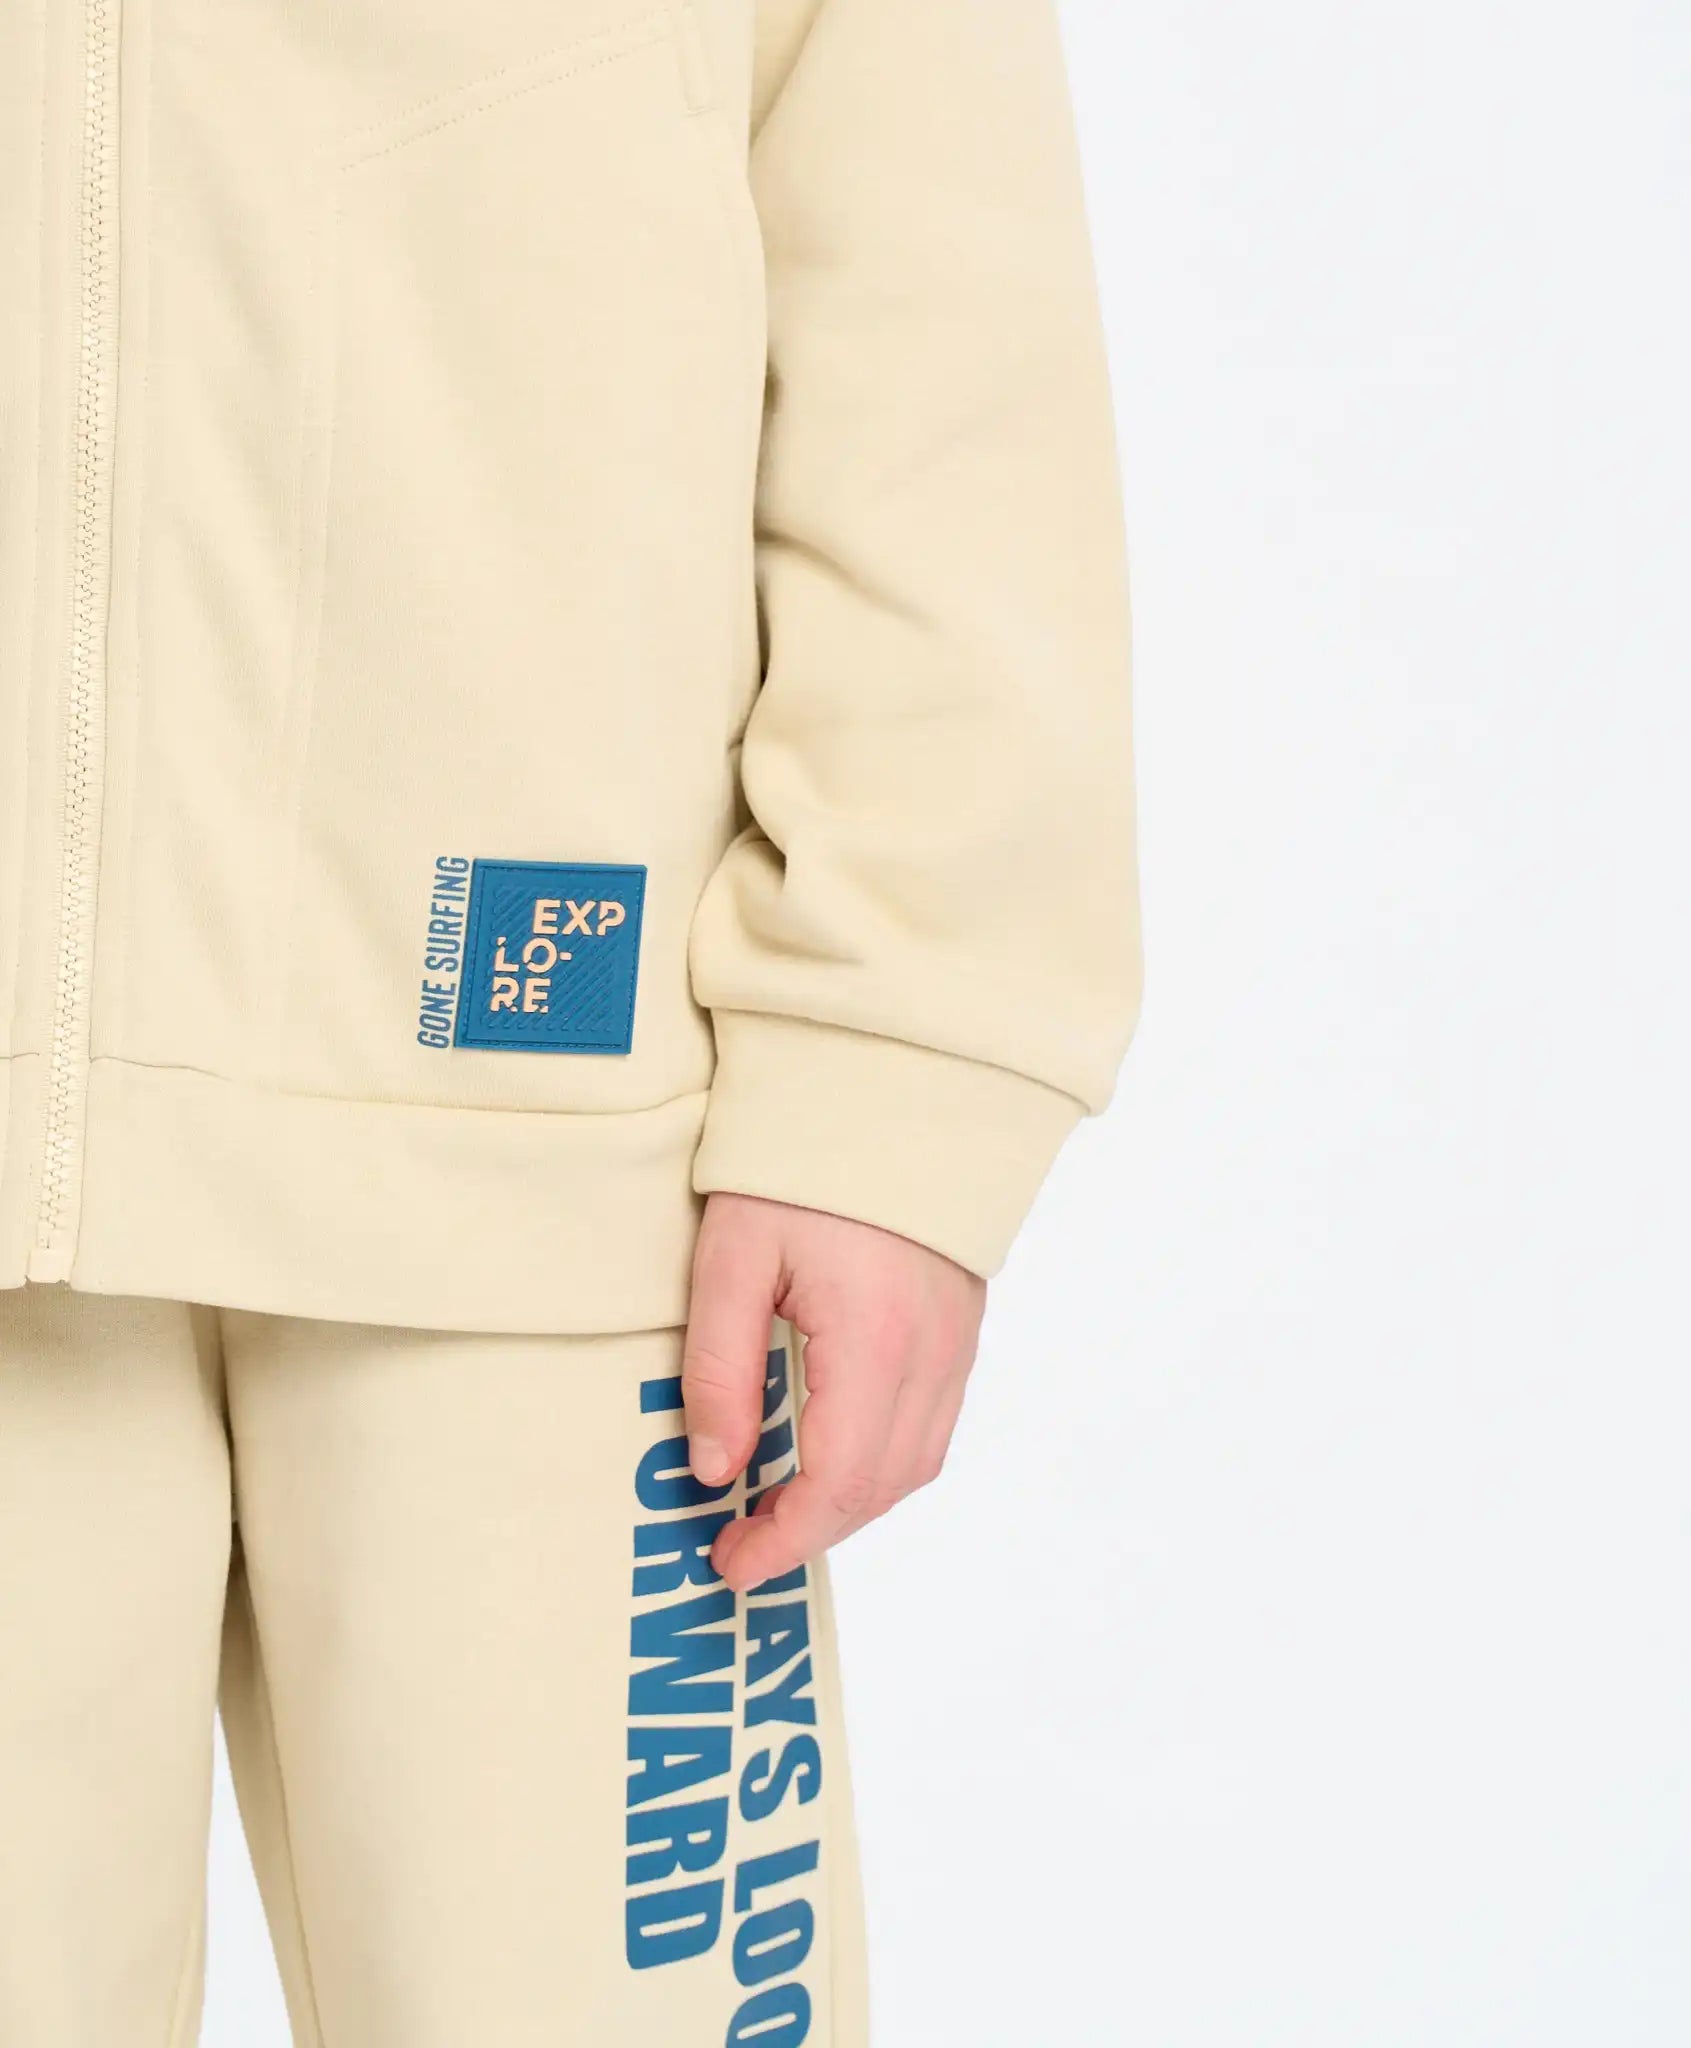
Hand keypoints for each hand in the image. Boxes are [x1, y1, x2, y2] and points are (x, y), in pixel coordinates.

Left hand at [683, 1192, 987, 1592]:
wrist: (888, 1085)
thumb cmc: (801, 1161)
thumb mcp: (732, 1258)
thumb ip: (720, 1369)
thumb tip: (715, 1470)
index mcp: (876, 1340)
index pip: (839, 1483)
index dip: (784, 1541)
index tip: (730, 1562)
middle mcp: (933, 1352)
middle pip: (883, 1487)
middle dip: (813, 1531)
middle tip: (742, 1544)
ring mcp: (958, 1339)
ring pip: (917, 1462)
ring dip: (852, 1501)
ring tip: (780, 1506)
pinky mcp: (962, 1323)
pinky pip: (933, 1421)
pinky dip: (884, 1459)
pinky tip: (830, 1449)